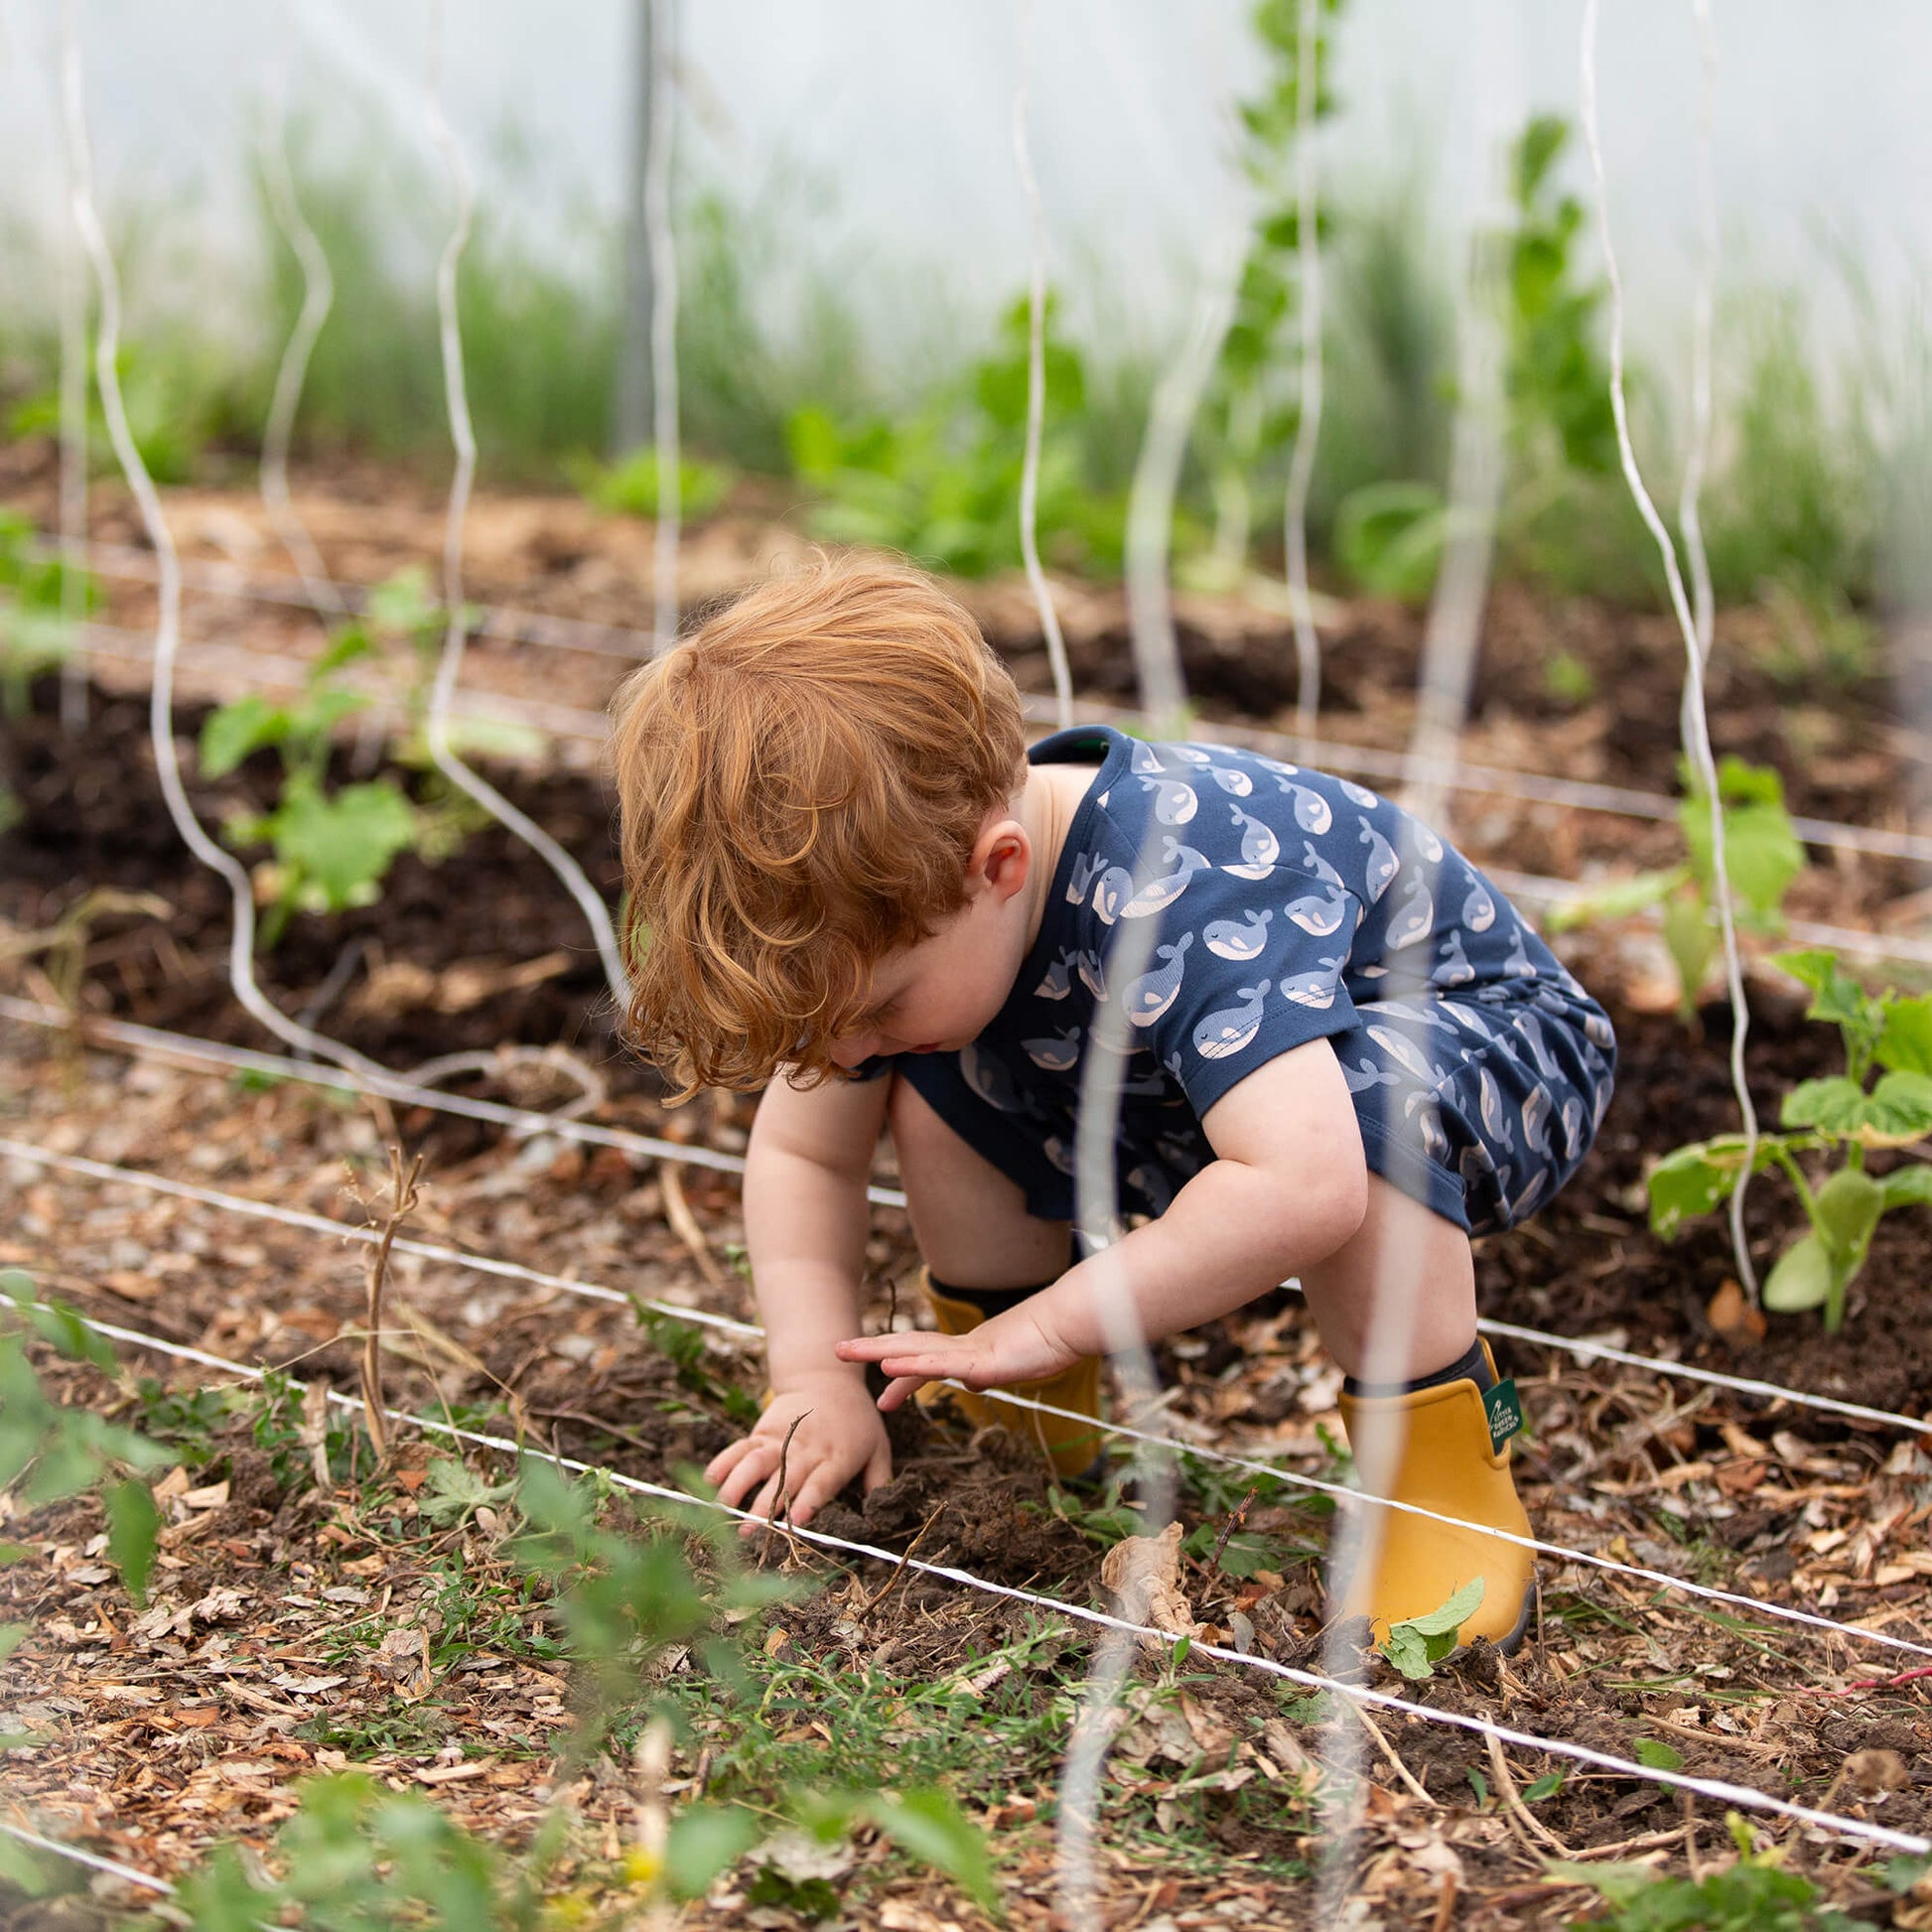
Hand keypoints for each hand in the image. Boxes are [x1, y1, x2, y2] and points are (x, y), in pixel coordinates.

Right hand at [704, 1374, 890, 1535]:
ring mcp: (781, 1441)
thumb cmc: (857, 1419)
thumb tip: (880, 1513)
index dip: (808, 1500)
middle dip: (765, 1507)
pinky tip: (709, 1479)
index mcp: (836, 1457)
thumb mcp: (878, 1445)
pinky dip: (724, 1462)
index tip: (796, 1520)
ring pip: (755, 1463)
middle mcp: (806, 1451)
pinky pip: (740, 1448)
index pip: (821, 1482)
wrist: (827, 1377)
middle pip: (783, 1480)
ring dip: (737, 1486)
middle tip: (749, 1532)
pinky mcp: (762, 1433)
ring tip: (722, 1508)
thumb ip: (879, 1479)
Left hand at [834, 1302, 1081, 1411]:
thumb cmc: (1050, 1342)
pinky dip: (912, 1367)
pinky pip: (941, 1366)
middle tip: (837, 1351)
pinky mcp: (983, 1361)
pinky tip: (889, 1369)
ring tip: (847, 1353)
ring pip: (916, 1352)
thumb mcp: (1011, 1365)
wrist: (1072, 1323)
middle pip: (909, 1347)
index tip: (878, 1389)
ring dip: (879, 1351)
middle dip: (871, 1350)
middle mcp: (963, 1347)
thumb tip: (972, 1383)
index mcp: (969, 1350)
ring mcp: (971, 1352)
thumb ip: (987, 1371)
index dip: (899, 1372)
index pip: (925, 1361)